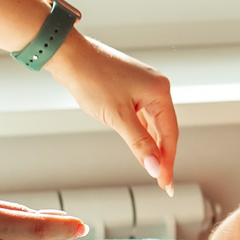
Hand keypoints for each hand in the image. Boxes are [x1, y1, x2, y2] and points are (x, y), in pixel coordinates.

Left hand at [49, 31, 179, 192]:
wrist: (69, 56)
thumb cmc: (92, 78)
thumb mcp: (118, 117)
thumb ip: (140, 144)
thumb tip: (155, 167)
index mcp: (160, 91)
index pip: (170, 134)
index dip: (168, 161)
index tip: (166, 184)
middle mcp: (156, 86)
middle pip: (165, 128)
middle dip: (162, 155)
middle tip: (161, 181)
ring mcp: (143, 86)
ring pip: (153, 123)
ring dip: (152, 145)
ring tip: (153, 168)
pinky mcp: (130, 87)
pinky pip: (142, 115)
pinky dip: (142, 132)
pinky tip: (141, 145)